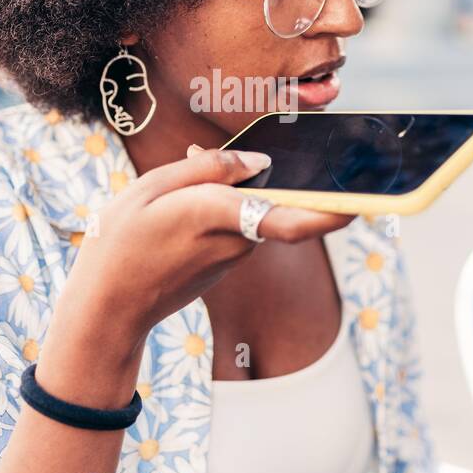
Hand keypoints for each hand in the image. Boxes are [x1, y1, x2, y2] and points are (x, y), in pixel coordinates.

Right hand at [45, 145, 353, 357]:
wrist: (105, 309)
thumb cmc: (119, 243)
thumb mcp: (151, 188)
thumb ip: (208, 170)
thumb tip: (259, 163)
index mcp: (216, 214)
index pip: (290, 217)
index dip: (333, 210)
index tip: (366, 199)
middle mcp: (234, 241)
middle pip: (274, 203)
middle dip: (274, 177)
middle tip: (263, 162)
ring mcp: (231, 259)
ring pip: (252, 214)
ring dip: (235, 194)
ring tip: (183, 180)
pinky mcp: (224, 269)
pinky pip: (235, 229)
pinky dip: (220, 212)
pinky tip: (180, 207)